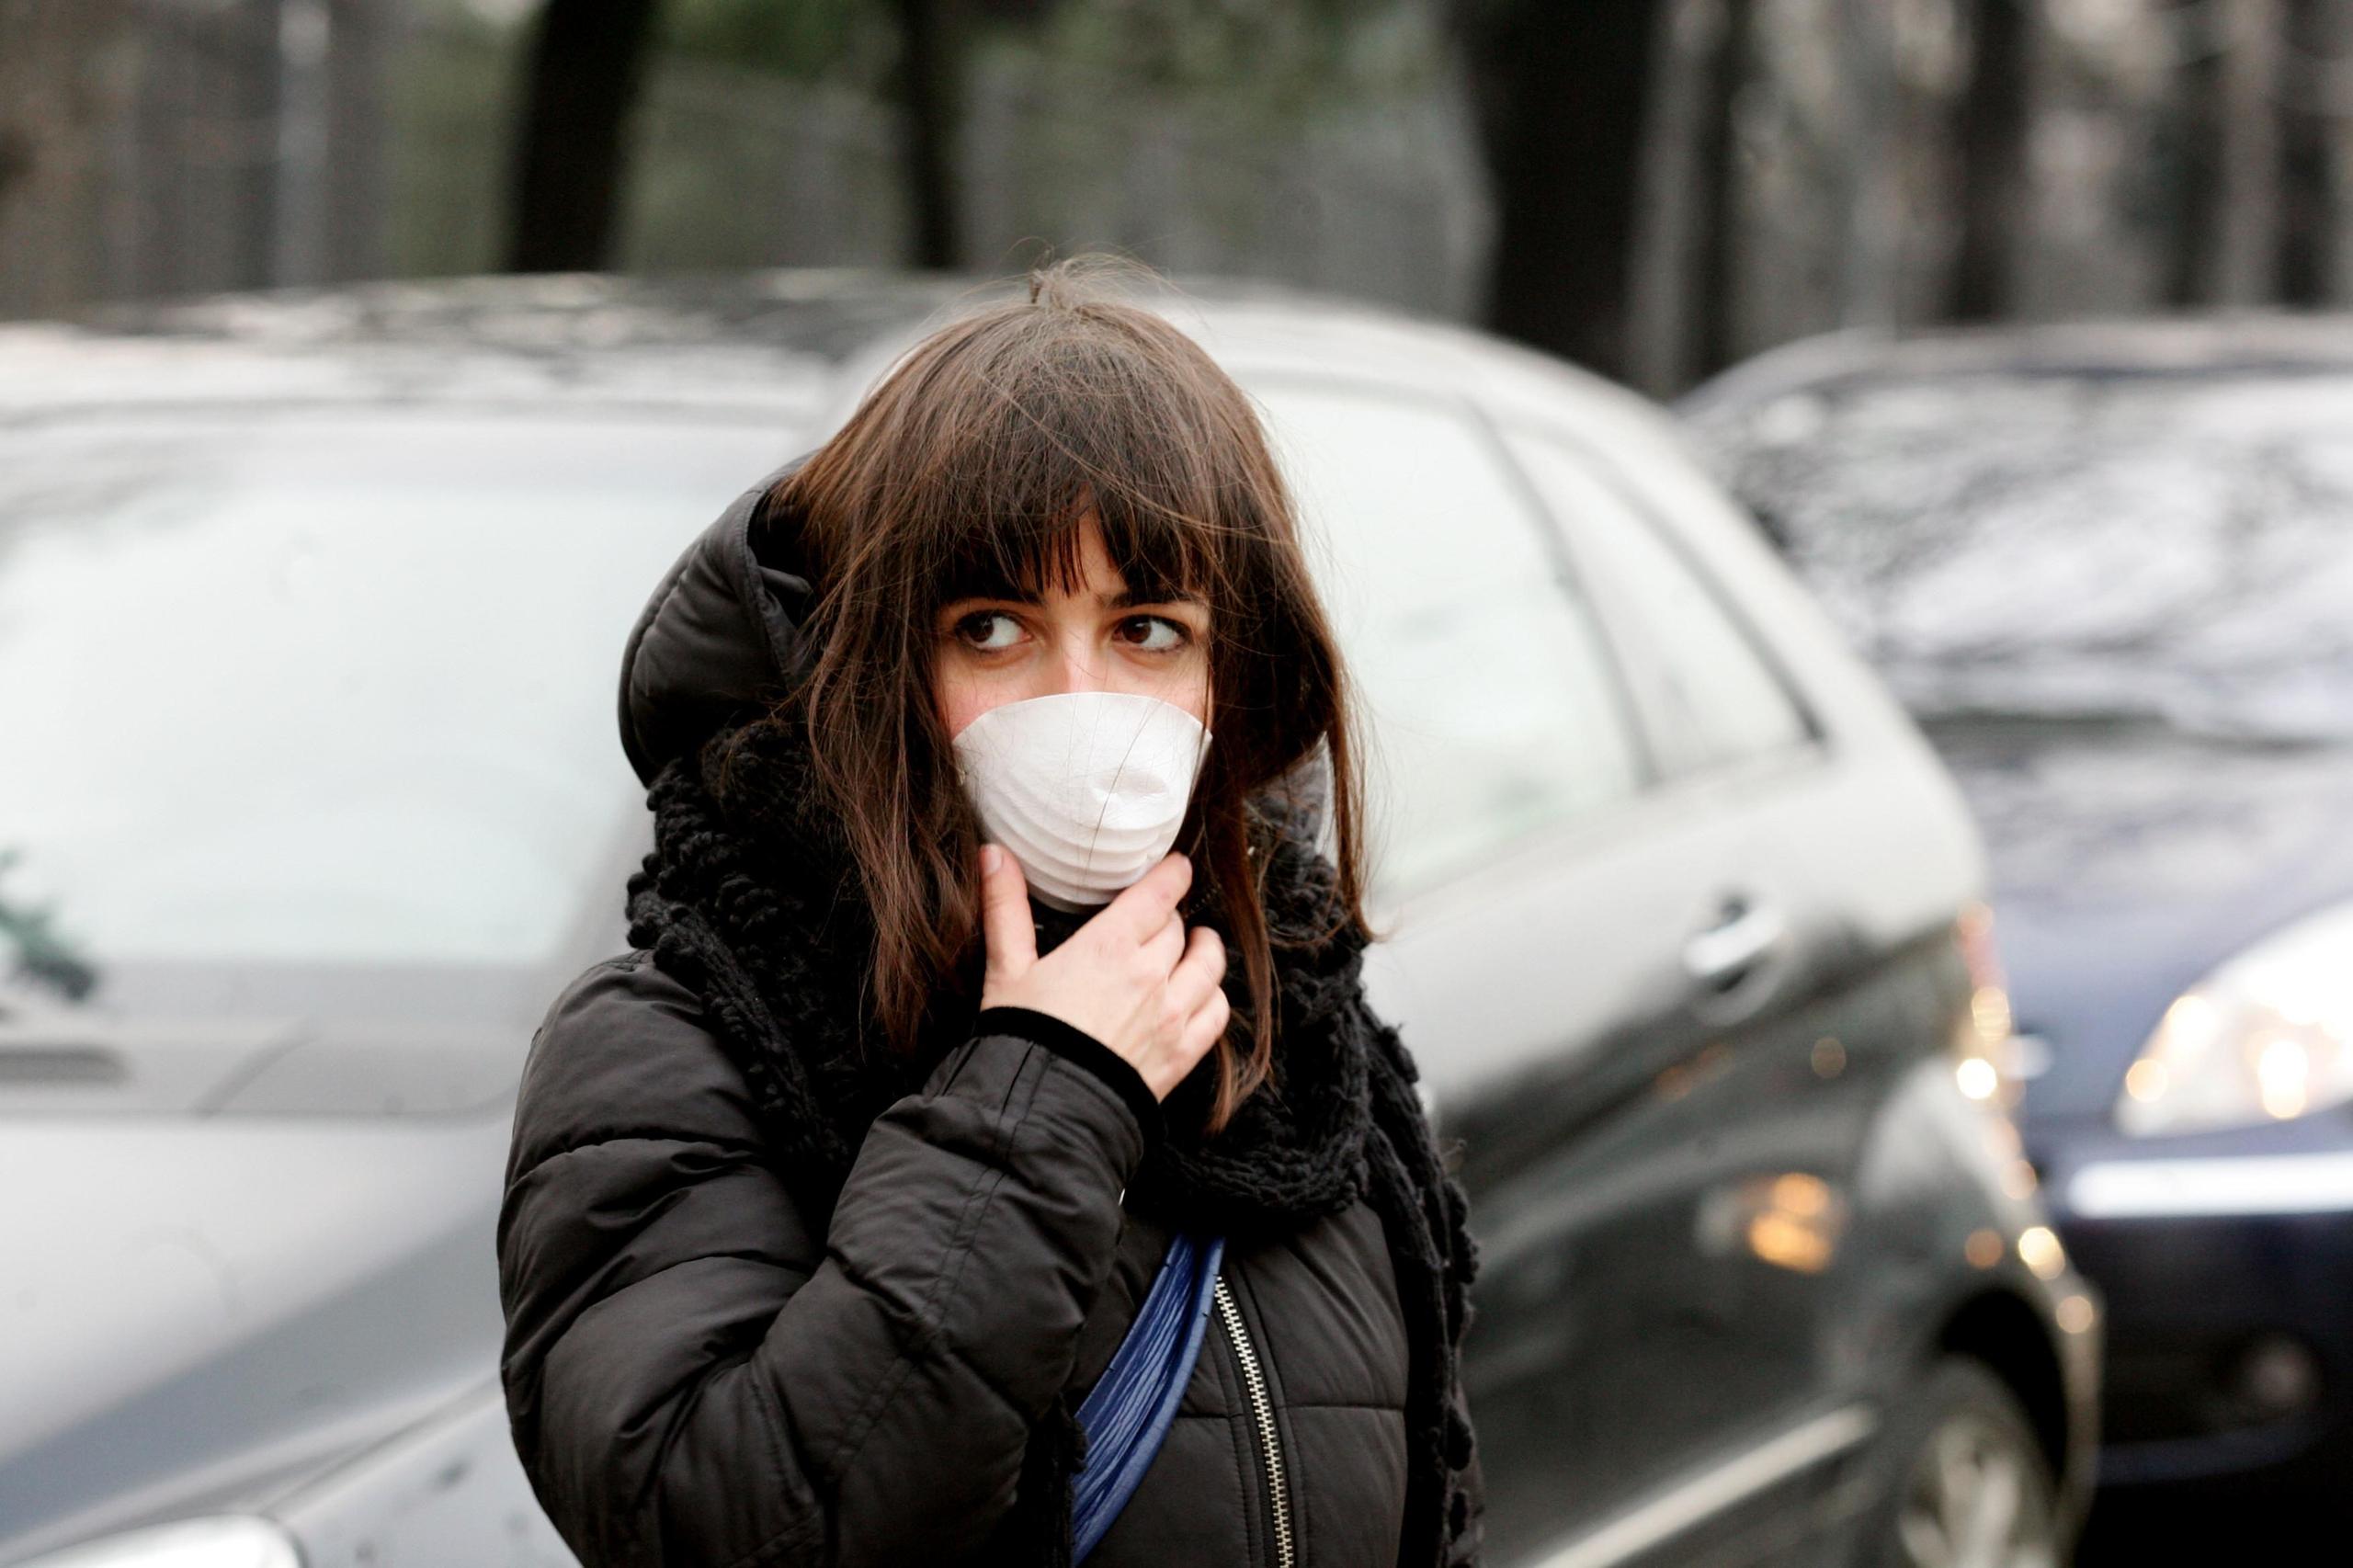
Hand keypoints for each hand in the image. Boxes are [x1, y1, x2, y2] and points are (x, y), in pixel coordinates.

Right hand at [976, 844, 1229, 1101]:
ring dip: (1203, 950)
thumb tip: (993, 853)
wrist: (1044, 1108)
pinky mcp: (1183, 1052)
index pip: (1160, 893)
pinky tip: (1199, 994)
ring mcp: (1172, 1014)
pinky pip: (1217, 1011)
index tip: (1176, 868)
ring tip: (1194, 946)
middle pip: (1178, 928)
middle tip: (1158, 920)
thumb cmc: (1022, 1037)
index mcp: (1109, 946)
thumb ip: (1006, 908)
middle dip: (1169, 919)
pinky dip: (1212, 996)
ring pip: (1209, 963)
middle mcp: (1150, 974)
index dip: (1173, 874)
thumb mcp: (1006, 968)